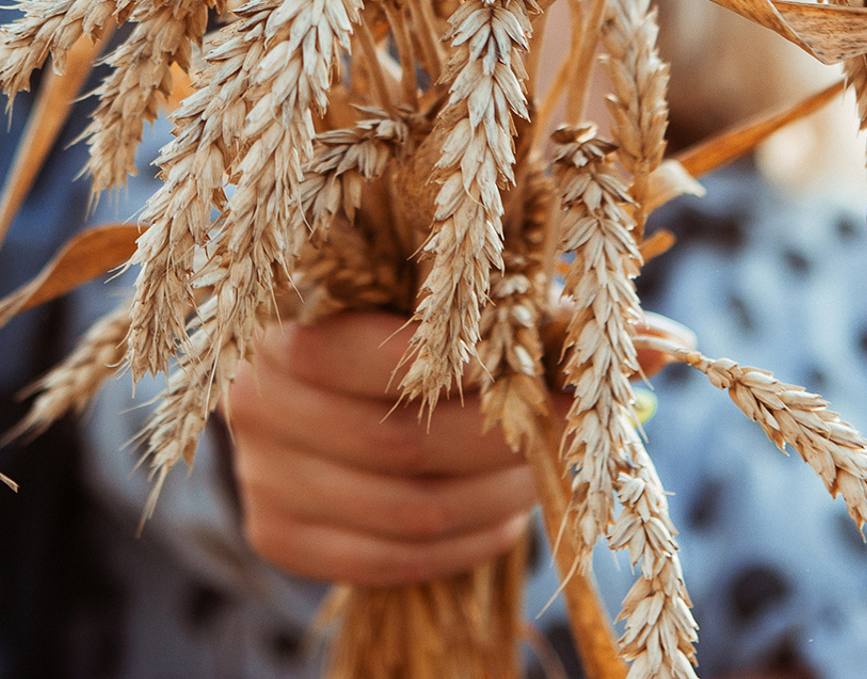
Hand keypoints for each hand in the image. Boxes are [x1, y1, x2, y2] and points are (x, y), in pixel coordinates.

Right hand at [224, 312, 535, 586]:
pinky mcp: (274, 535)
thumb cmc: (391, 335)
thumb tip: (612, 334)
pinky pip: (387, 561)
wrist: (315, 396)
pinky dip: (458, 547)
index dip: (456, 367)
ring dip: (491, 500)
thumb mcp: (425, 304)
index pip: (365, 354)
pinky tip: (500, 522)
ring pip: (405, 510)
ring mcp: (258, 475)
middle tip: (557, 432)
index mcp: (283, 322)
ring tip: (537, 478)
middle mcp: (254, 399)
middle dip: (495, 442)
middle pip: (399, 442)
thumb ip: (496, 313)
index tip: (532, 375)